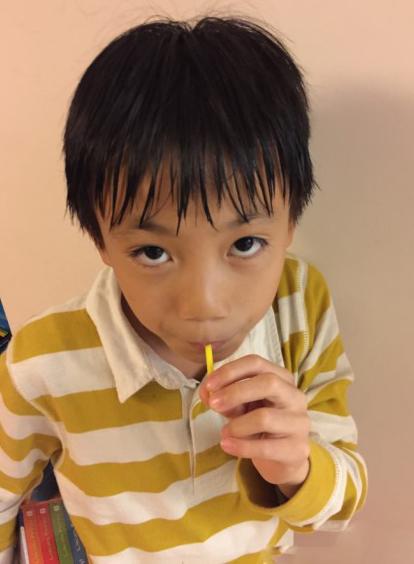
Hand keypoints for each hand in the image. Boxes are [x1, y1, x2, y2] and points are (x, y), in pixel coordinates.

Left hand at [199, 354, 310, 495]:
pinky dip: (242, 446)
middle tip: (213, 404)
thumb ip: (224, 397)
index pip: (256, 363)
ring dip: (237, 424)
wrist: (282, 458)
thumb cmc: (259, 425)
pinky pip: (266, 447)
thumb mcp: (240, 406)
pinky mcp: (297, 449)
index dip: (230, 371)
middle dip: (235, 392)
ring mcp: (299, 422)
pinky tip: (227, 445)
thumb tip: (206, 392)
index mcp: (281, 378)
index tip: (209, 385)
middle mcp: (295, 396)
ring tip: (224, 432)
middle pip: (268, 382)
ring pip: (265, 417)